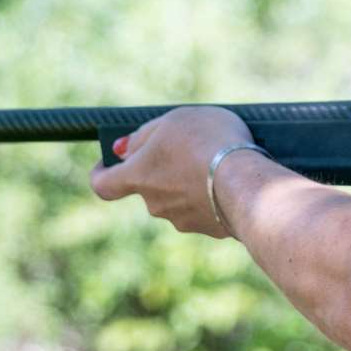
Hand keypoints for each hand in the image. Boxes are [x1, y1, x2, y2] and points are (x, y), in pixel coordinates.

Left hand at [89, 106, 255, 236]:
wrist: (248, 182)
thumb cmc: (207, 143)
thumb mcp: (173, 121)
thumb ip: (144, 136)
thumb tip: (122, 150)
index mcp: (138, 177)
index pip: (103, 185)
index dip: (102, 173)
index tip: (108, 162)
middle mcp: (155, 204)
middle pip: (150, 187)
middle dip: (164, 169)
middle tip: (189, 148)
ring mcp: (184, 220)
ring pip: (181, 199)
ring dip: (192, 182)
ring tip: (221, 161)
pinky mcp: (213, 229)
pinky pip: (209, 210)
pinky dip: (215, 196)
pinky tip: (236, 180)